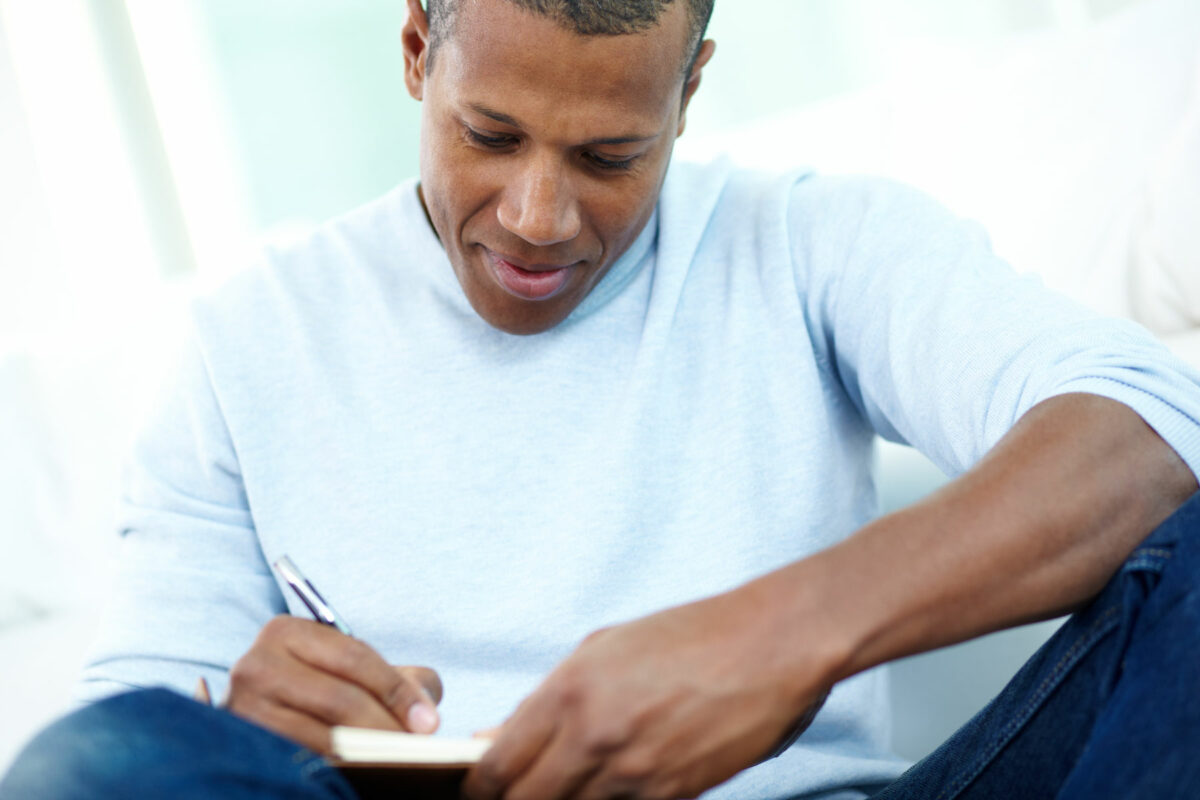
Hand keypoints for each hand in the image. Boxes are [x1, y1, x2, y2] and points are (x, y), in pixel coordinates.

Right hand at [225, 615, 442, 753]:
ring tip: (397, 763)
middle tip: (417, 748)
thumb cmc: (323, 687)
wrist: (266, 711)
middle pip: (337, 699)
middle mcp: (256, 665)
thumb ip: (400, 678)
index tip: (428, 723)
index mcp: (286, 632)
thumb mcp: (353, 668)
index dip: (396, 691)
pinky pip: (299, 763)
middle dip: (385, 725)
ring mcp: (243, 709)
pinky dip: (335, 769)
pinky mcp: (243, 745)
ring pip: (319, 737)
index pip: (354, 658)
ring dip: (364, 754)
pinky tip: (362, 775)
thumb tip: (425, 710)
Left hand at [462, 587, 831, 799]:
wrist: (773, 644)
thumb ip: (548, 700)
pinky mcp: (674, 796)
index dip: (480, 790)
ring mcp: (635, 773)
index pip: (496, 768)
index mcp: (569, 691)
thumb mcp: (604, 649)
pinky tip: (617, 788)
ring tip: (579, 783)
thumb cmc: (688, 636)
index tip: (481, 792)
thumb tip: (496, 742)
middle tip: (523, 795)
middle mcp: (594, 737)